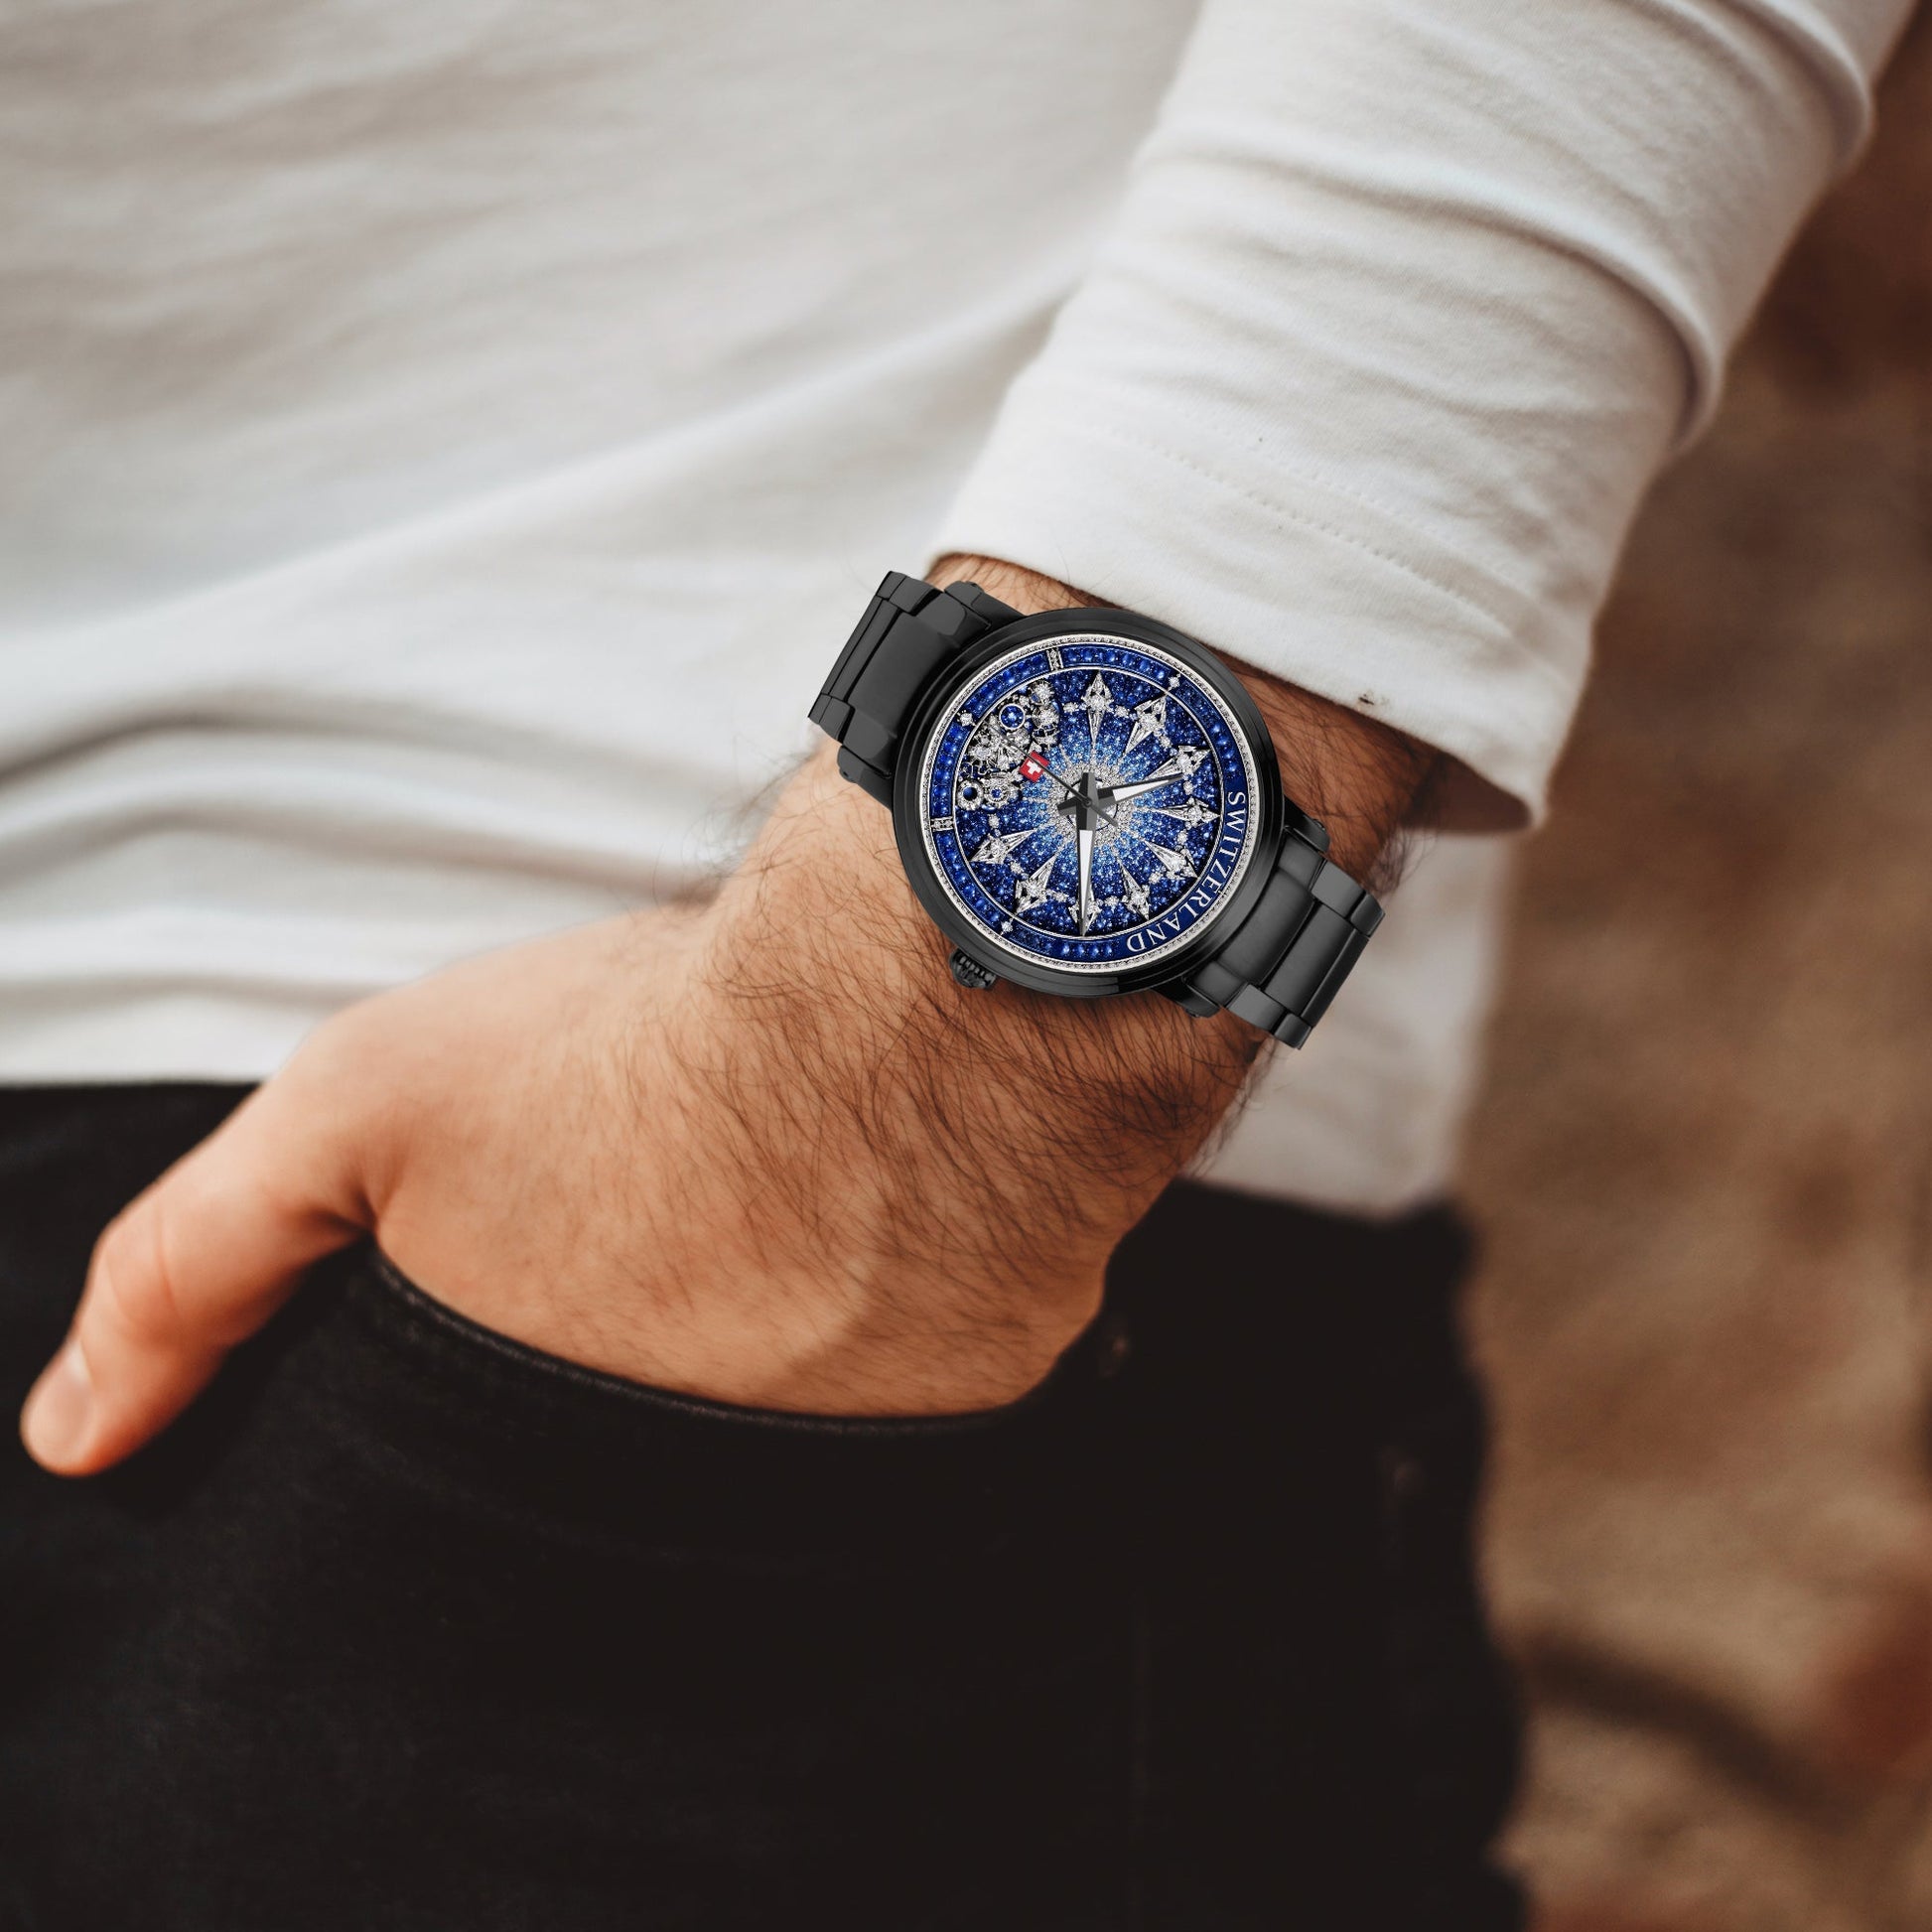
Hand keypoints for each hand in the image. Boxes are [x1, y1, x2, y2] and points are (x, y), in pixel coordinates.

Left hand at [21, 556, 1433, 1475]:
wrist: (912, 1000)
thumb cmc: (645, 1049)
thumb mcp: (365, 1111)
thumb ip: (202, 1268)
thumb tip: (76, 1437)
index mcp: (547, 1434)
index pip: (482, 1482)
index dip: (498, 1380)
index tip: (540, 1291)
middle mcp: (702, 1486)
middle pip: (633, 1451)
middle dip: (640, 1350)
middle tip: (674, 1223)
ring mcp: (858, 1452)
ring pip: (791, 1413)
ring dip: (783, 1326)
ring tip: (785, 1200)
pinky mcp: (990, 1396)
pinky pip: (919, 1376)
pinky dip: (897, 1310)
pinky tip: (894, 1210)